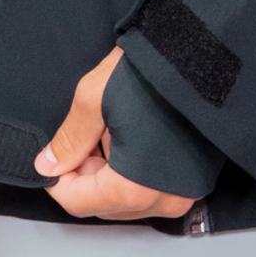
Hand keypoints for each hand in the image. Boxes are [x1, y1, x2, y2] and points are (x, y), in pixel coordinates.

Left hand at [33, 47, 196, 220]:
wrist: (207, 52)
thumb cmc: (152, 71)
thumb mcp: (94, 98)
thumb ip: (69, 140)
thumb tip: (48, 165)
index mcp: (136, 187)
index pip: (78, 202)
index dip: (57, 180)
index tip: (52, 156)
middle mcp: (165, 200)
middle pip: (105, 204)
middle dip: (85, 174)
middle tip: (84, 134)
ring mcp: (185, 193)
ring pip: (128, 199)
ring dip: (109, 172)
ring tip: (110, 129)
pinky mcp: (196, 180)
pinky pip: (153, 189)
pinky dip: (133, 171)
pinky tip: (131, 136)